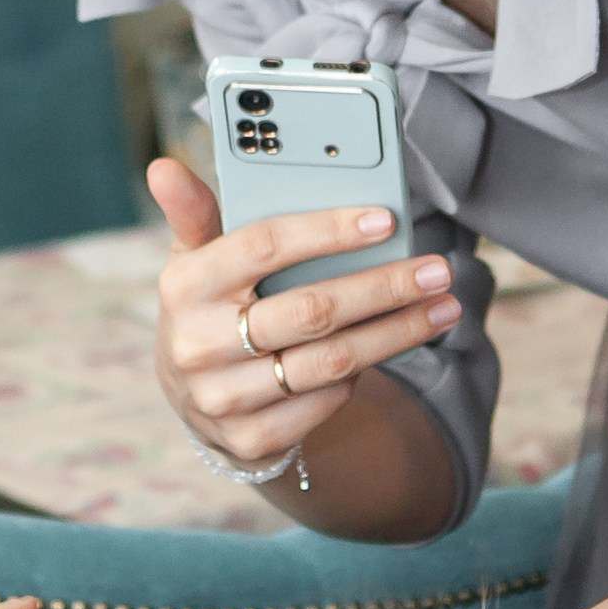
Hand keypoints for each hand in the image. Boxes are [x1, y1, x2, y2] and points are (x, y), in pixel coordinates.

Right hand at [147, 155, 460, 470]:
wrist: (194, 396)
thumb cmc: (210, 304)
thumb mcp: (196, 258)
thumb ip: (196, 213)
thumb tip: (163, 168)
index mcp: (184, 285)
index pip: (263, 246)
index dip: (327, 231)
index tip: (385, 220)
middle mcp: (197, 344)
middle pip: (312, 310)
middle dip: (385, 288)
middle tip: (438, 270)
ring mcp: (223, 397)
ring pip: (332, 361)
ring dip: (397, 333)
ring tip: (443, 308)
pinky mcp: (251, 440)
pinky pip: (327, 401)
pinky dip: (362, 373)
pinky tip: (389, 347)